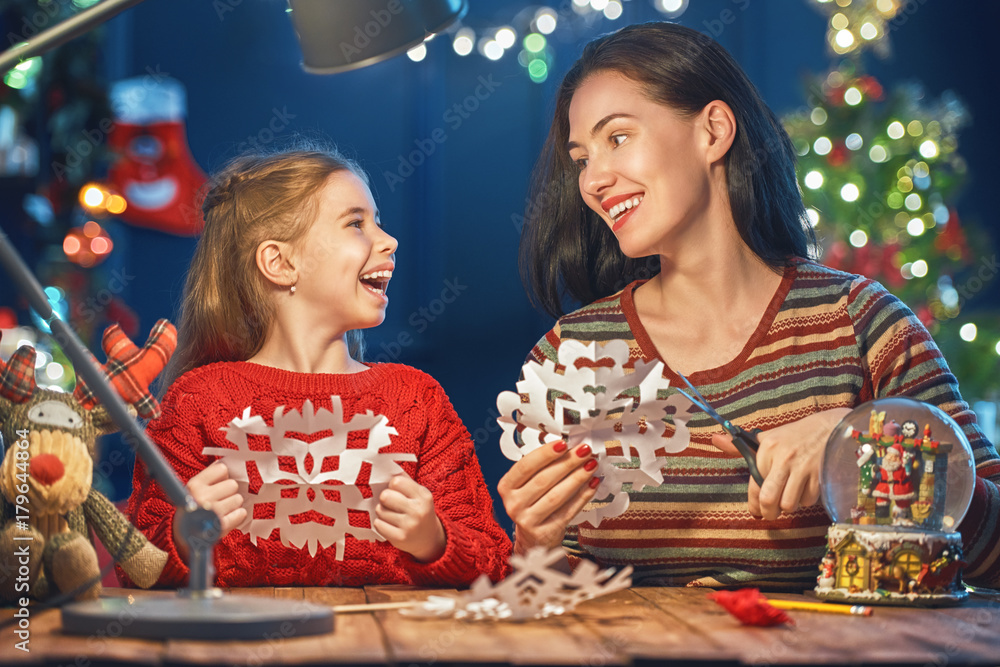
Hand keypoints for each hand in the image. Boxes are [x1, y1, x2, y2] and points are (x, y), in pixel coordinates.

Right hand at [173, 460, 246, 560]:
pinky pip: (241, 513)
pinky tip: (227, 517)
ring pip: (238, 499)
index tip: (218, 484)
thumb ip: (209, 476)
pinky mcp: (221, 526)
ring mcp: (212, 512)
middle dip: (229, 492)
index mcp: (194, 485)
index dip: (223, 477)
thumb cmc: (192, 507)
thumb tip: (224, 462)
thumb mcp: (194, 489)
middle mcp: (202, 497)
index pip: (222, 469)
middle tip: (220, 500)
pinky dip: (237, 516)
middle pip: (233, 484)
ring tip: (221, 510)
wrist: (181, 536)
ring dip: (233, 504)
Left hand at [375, 474, 446, 562]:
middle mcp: (418, 511)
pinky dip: (380, 523)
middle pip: (385, 496)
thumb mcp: (418, 494)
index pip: (396, 481)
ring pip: (380, 510)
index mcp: (423, 495)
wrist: (430, 538)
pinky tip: (389, 525)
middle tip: (391, 503)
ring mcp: (409, 526)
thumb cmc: (419, 510)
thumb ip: (405, 480)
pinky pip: (378, 524)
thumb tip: (387, 466)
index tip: (396, 491)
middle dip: (385, 498)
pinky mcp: (400, 538)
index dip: (392, 485)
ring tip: (392, 515)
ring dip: (382, 511)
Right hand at [497, 440, 600, 554]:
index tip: (563, 443)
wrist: (533, 537)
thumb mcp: (528, 484)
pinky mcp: (545, 532)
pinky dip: (582, 496)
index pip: (525, 466)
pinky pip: (568, 511)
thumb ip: (543, 467)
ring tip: (591, 465)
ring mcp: (527, 520)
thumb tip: (569, 448)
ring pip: (556, 496)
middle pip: (543, 480)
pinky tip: (592, 483)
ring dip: (577, 478)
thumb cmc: (533, 502)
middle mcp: (513, 504)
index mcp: (506, 486)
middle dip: (567, 463)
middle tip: (585, 451)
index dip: (545, 454)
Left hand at [711, 408, 850, 519]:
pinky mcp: (820, 476)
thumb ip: (739, 446)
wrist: (831, 428)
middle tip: (770, 514)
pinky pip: (807, 501)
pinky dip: (805, 501)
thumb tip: (714, 439)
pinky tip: (804, 490)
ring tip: (788, 500)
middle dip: (768, 513)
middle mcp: (783, 458)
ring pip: (789, 504)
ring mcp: (802, 468)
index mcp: (766, 447)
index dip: (754, 503)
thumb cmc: (795, 436)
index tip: (755, 511)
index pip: (754, 484)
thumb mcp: (767, 437)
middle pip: (769, 499)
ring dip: (788, 507)